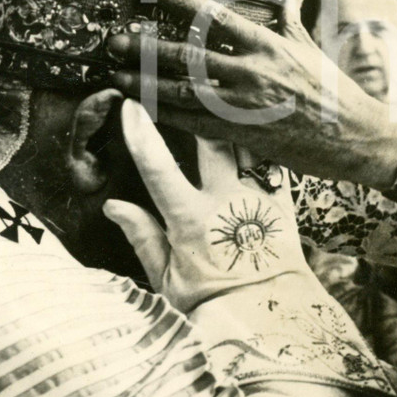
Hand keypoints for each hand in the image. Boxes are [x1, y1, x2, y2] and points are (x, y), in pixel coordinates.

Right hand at [103, 99, 307, 312]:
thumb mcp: (166, 278)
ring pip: (247, 142)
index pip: (158, 168)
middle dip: (198, 108)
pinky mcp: (283, 199)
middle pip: (212, 139)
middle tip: (186, 83)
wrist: (272, 314)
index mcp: (190, 220)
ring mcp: (258, 197)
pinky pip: (273, 159)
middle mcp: (226, 201)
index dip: (142, 133)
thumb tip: (112, 206)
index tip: (131, 102)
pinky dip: (264, 139)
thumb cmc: (212, 301)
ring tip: (225, 92)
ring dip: (234, 117)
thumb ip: (142, 237)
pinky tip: (260, 119)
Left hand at [105, 0, 396, 186]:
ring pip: (182, 91)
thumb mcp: (311, 50)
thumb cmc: (335, 91)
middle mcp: (251, 72)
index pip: (212, 16)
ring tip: (118, 74)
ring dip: (145, 82)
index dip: (175, 2)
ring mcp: (244, 105)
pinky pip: (193, 122)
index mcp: (268, 45)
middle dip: (145, 47)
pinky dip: (166, 113)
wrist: (354, 137)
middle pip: (186, 55)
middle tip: (115, 40)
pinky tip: (144, 108)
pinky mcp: (241, 135)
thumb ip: (290, 24)